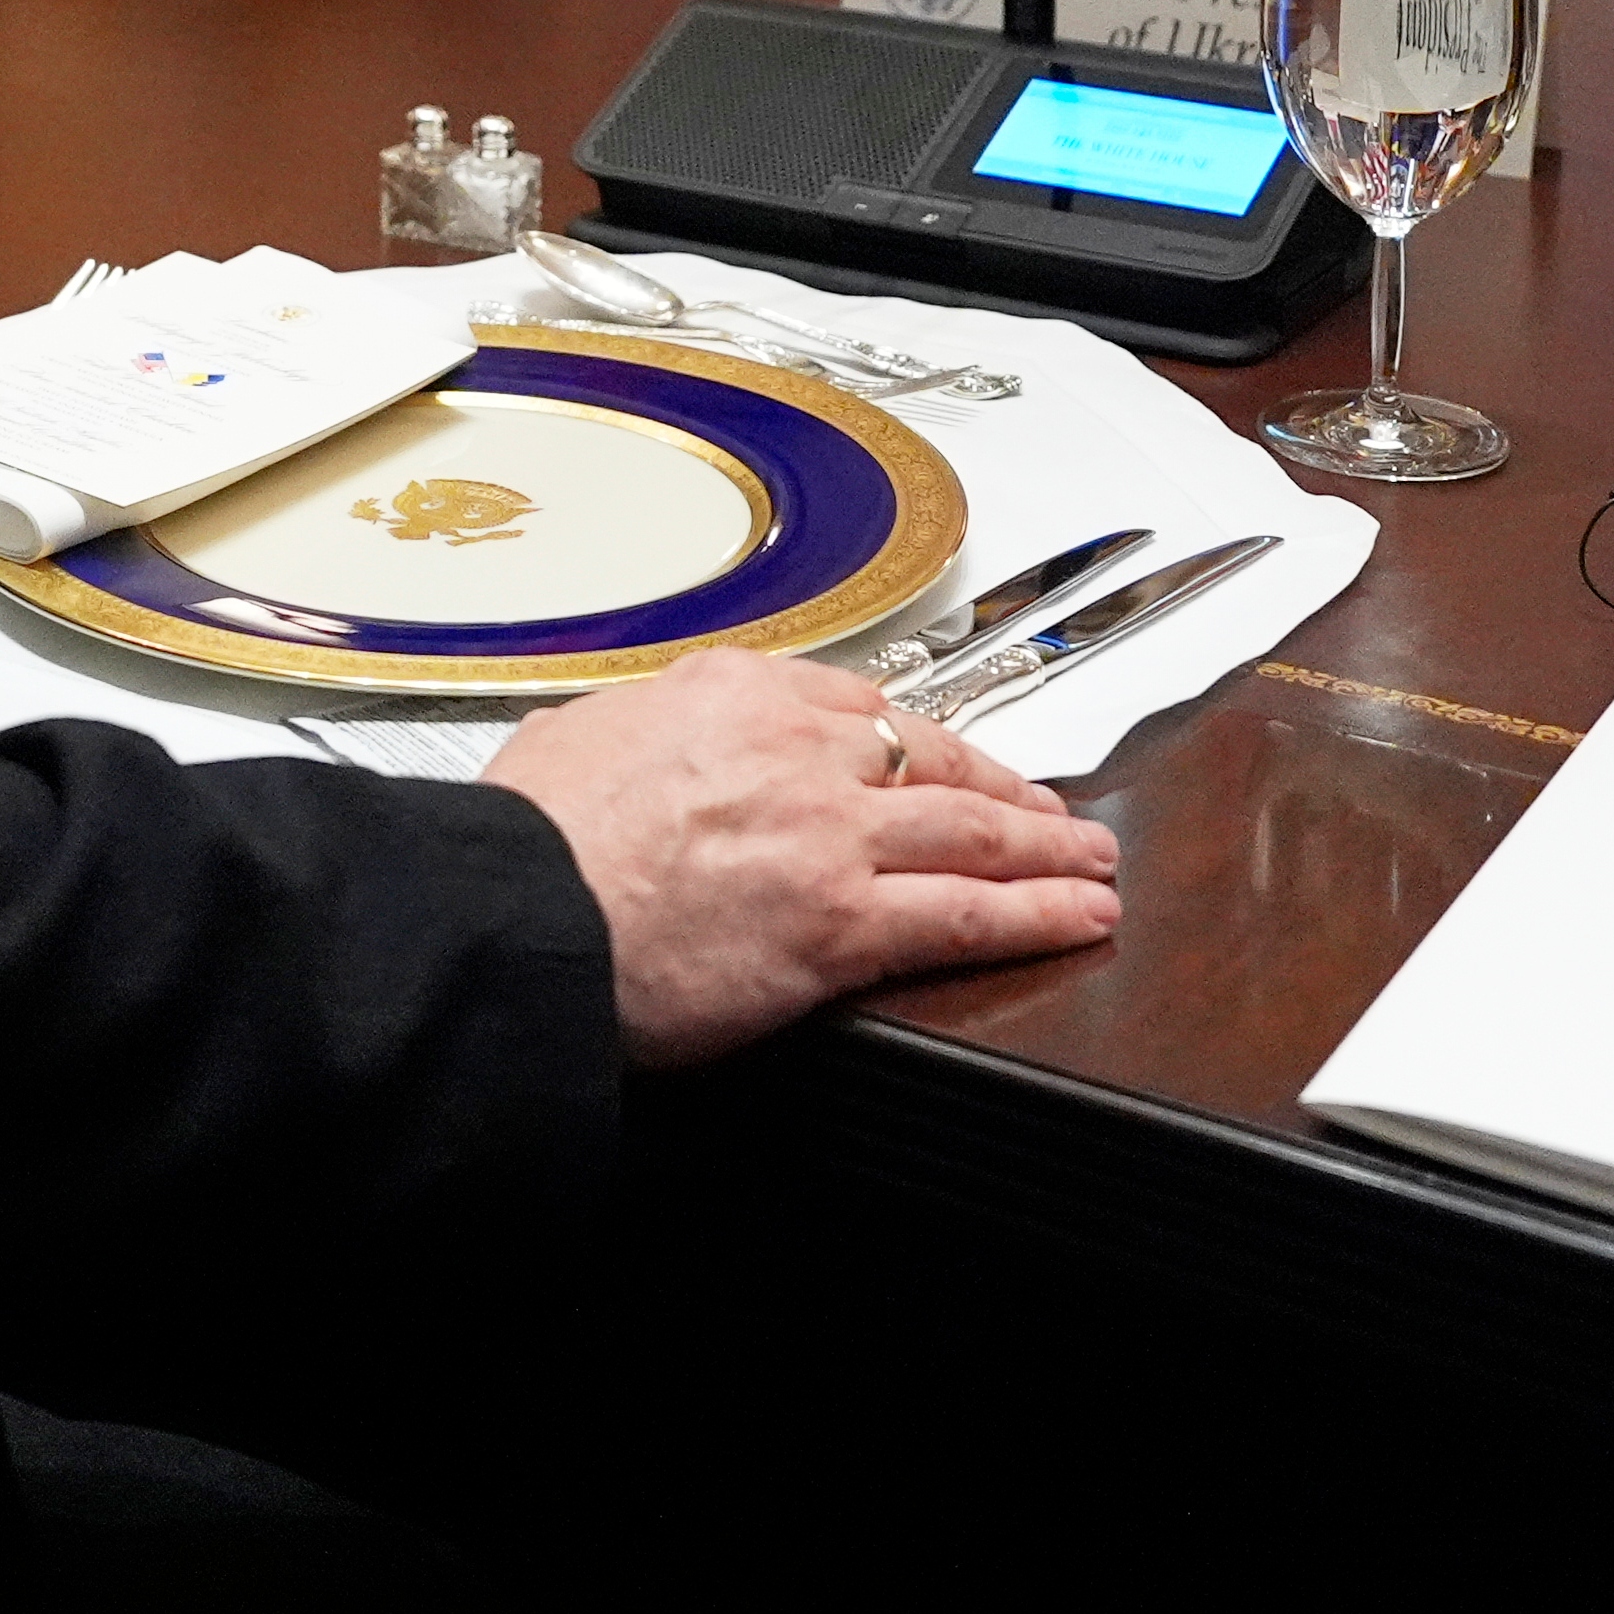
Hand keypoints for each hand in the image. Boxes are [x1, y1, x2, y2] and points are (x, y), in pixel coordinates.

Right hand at [487, 649, 1118, 1068]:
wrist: (519, 918)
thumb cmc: (526, 846)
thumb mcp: (568, 741)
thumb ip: (621, 736)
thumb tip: (609, 750)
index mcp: (732, 691)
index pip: (861, 707)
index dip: (922, 740)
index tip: (947, 759)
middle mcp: (797, 748)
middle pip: (934, 760)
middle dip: (1007, 789)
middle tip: (1054, 810)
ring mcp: (831, 833)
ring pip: (972, 832)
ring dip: (1049, 848)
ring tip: (1095, 862)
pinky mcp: (844, 922)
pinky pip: (968, 916)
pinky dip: (1039, 914)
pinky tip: (1080, 916)